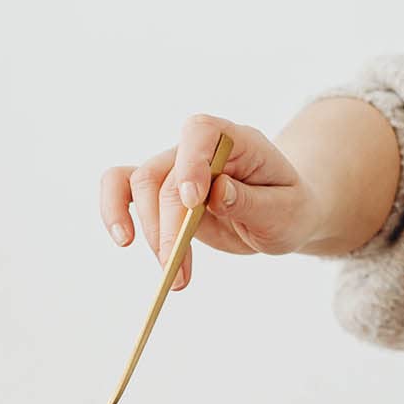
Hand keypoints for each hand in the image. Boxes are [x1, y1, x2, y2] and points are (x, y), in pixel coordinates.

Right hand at [101, 114, 317, 290]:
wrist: (281, 215)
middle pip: (163, 172)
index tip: (193, 202)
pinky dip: (114, 212)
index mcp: (237, 142)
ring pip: (137, 183)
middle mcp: (200, 149)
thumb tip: (216, 192)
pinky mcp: (161, 192)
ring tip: (169, 272)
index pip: (201, 132)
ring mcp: (176, 168)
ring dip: (147, 231)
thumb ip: (252, 201)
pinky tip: (123, 240)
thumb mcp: (285, 211)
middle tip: (176, 268)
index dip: (190, 162)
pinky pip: (122, 189)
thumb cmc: (288, 208)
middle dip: (166, 224)